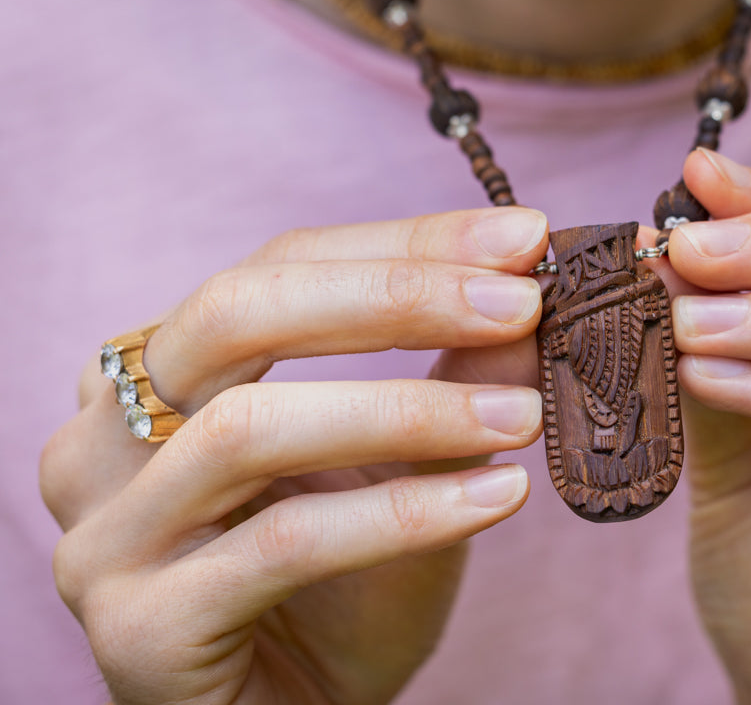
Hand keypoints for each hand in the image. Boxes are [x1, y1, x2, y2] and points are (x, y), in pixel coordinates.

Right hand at [40, 208, 549, 704]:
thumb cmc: (344, 589)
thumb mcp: (410, 463)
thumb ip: (455, 375)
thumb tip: (531, 288)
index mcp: (160, 376)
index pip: (277, 266)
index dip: (403, 244)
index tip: (522, 238)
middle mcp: (106, 436)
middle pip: (236, 313)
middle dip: (394, 296)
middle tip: (520, 301)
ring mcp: (106, 532)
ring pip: (251, 427)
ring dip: (406, 410)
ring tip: (520, 415)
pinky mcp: (137, 624)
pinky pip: (282, 545)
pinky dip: (402, 514)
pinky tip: (497, 497)